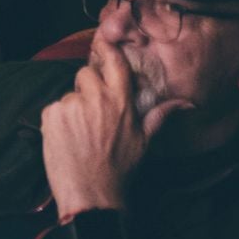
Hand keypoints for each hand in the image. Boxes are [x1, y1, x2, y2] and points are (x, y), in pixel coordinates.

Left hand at [40, 39, 189, 217]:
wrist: (91, 194)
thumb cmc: (120, 168)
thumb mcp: (144, 140)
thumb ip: (161, 115)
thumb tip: (187, 103)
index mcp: (121, 102)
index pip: (114, 63)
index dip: (107, 50)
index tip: (103, 44)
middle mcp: (96, 99)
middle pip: (86, 73)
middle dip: (88, 86)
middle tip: (93, 111)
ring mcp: (71, 105)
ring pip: (70, 93)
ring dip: (74, 106)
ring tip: (82, 132)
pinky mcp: (51, 115)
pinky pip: (54, 107)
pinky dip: (59, 119)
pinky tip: (69, 137)